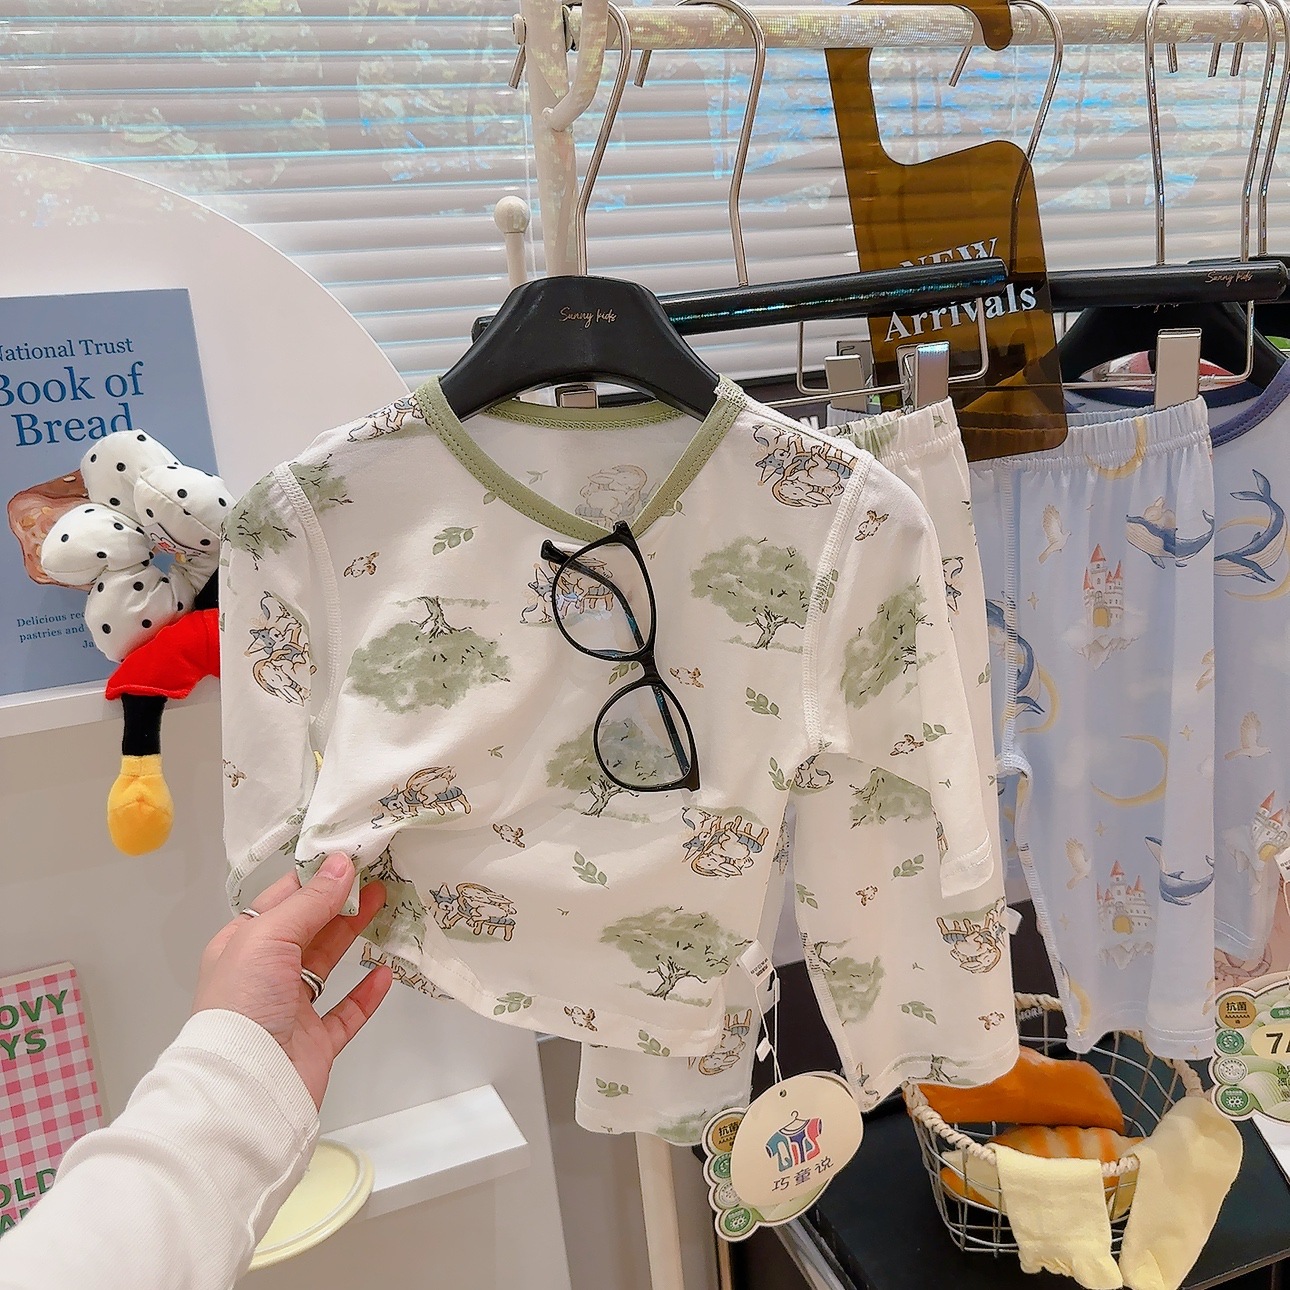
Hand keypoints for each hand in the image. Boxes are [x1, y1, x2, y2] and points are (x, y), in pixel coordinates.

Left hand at [193, 853, 393, 1107]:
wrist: (247, 1087)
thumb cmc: (245, 1002)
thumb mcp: (269, 938)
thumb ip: (309, 902)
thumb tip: (342, 863)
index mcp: (243, 945)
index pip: (281, 900)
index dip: (316, 877)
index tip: (352, 855)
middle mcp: (264, 974)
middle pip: (309, 928)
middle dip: (341, 901)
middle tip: (379, 875)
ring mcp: (291, 1009)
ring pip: (328, 965)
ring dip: (355, 935)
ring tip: (387, 907)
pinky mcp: (315, 1041)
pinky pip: (346, 1011)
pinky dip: (366, 992)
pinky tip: (385, 971)